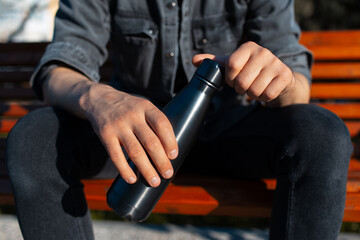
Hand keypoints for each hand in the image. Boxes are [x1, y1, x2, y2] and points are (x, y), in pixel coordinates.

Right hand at [44, 67, 177, 186]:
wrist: (99, 100)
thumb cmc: (128, 108)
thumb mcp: (143, 107)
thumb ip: (154, 123)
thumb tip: (169, 151)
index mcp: (146, 107)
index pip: (162, 124)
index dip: (170, 141)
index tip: (174, 156)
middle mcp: (133, 115)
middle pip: (151, 141)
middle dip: (161, 161)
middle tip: (168, 174)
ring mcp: (118, 125)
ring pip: (135, 152)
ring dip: (147, 169)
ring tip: (154, 182)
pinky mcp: (105, 135)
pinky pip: (116, 156)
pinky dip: (125, 170)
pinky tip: (132, 179)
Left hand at [193, 41, 309, 105]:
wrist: (278, 77)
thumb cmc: (250, 70)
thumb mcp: (233, 65)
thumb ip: (215, 63)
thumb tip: (194, 60)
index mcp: (248, 47)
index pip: (231, 65)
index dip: (230, 78)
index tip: (233, 80)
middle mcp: (263, 52)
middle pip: (242, 81)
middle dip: (240, 89)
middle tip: (244, 86)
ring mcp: (276, 63)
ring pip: (255, 90)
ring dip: (252, 94)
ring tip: (255, 88)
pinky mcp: (285, 76)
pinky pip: (268, 95)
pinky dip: (264, 98)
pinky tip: (265, 91)